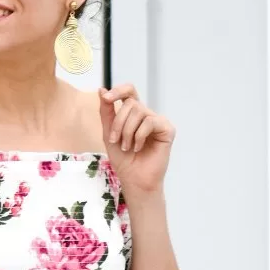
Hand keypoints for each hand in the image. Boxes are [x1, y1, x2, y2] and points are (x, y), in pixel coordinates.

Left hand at [99, 84, 173, 198]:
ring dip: (127, 131)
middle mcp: (147, 115)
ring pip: (139, 111)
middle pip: (130, 103)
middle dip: (119, 122)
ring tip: (127, 147)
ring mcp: (158, 122)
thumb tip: (102, 89)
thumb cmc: (123, 160)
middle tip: (116, 140)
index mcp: (134, 114)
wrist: (134, 180)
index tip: (106, 98)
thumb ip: (106, 112)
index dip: (118, 90)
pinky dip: (139, 135)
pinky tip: (138, 147)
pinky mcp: (167, 130)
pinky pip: (150, 121)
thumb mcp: (109, 133)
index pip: (129, 92)